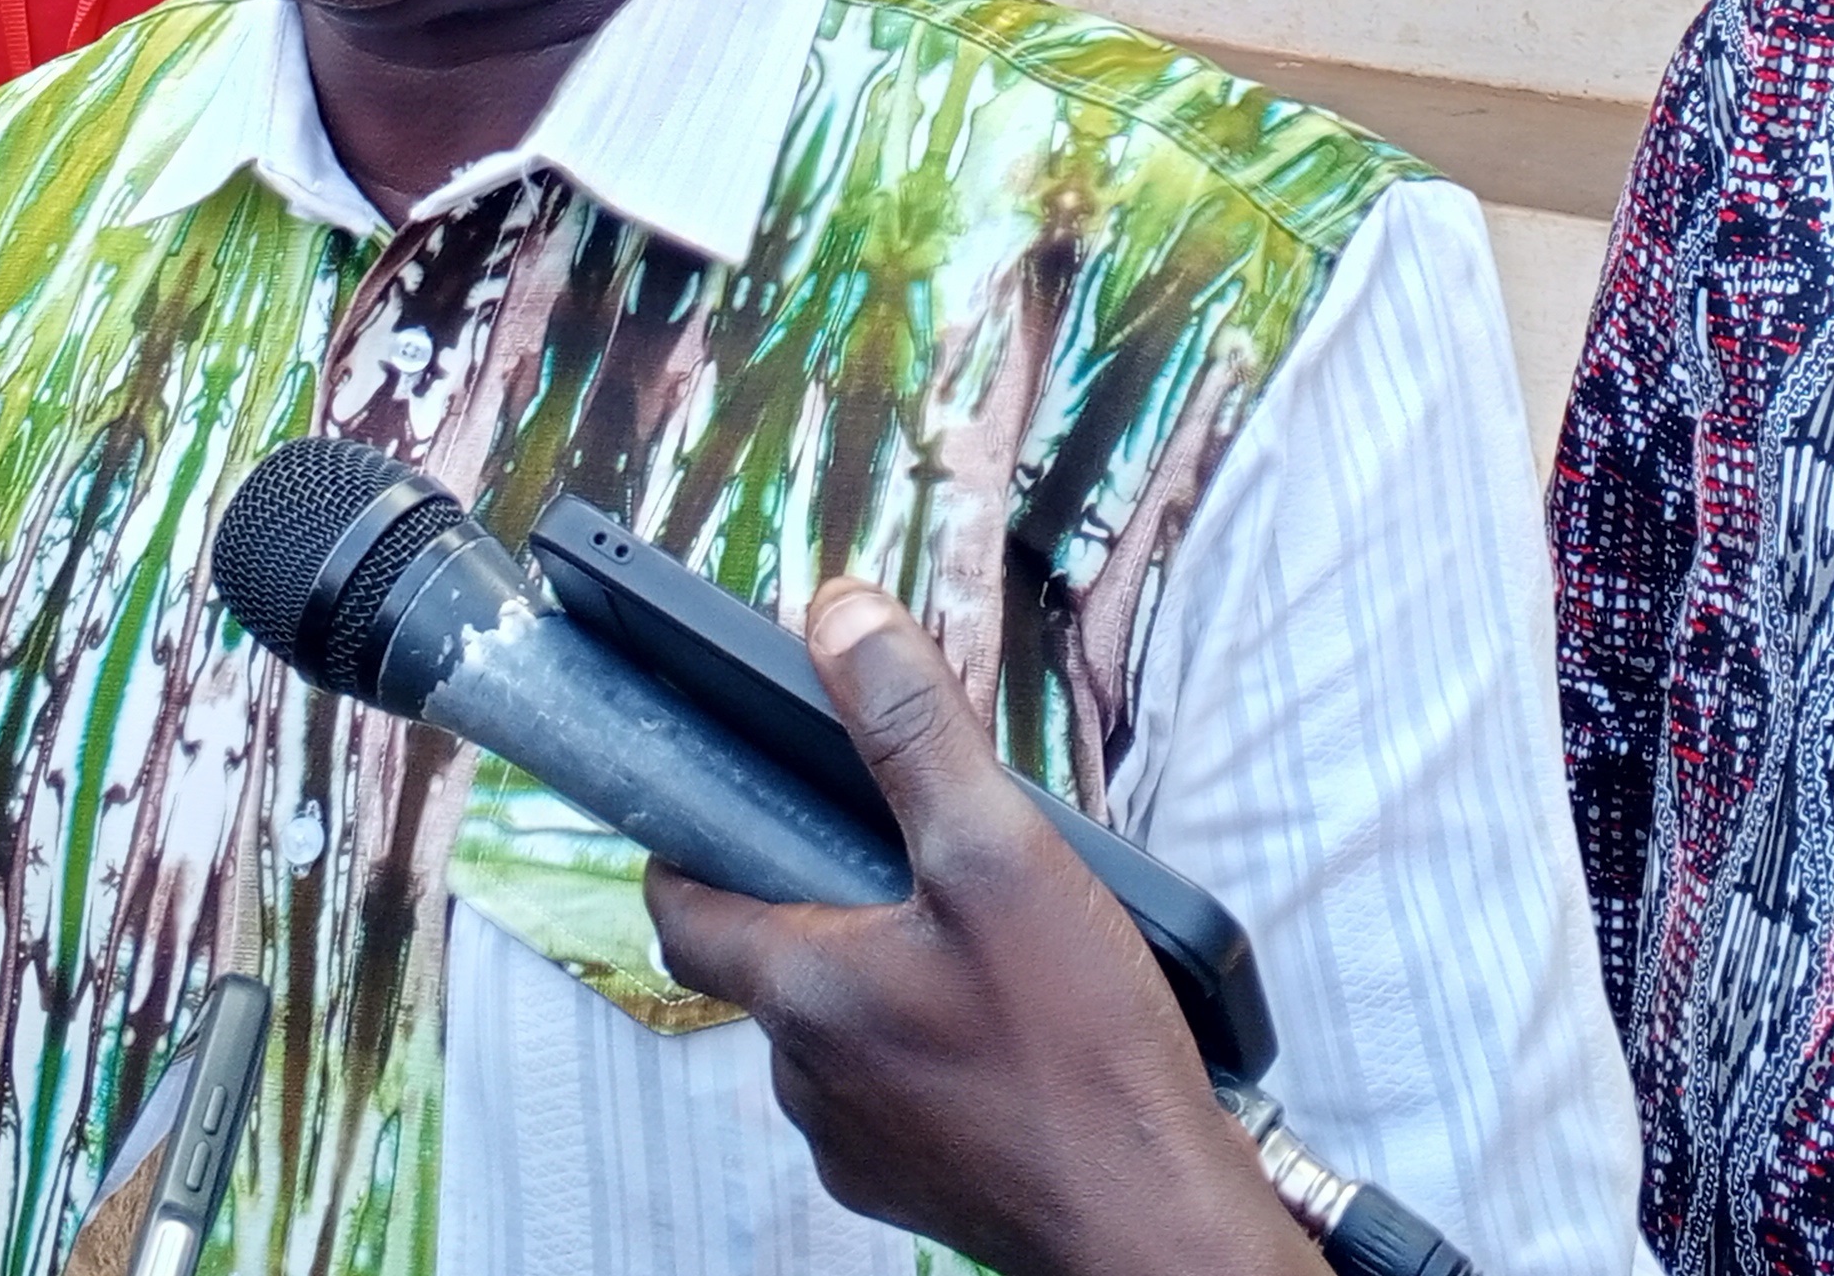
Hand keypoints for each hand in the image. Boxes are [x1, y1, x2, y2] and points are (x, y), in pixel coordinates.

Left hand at [645, 585, 1315, 1275]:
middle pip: (769, 961)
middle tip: (903, 848)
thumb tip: (840, 619)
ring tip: (977, 935)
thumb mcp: (999, 854)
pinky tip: (1008, 1020)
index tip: (713, 800)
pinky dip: (930, 1045)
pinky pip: (895, 1092)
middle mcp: (806, 1078)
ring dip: (881, 976)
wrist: (1151, 1229)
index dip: (687, 845)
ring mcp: (860, 1146)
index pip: (681, 907)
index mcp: (800, 990)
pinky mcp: (920, 1188)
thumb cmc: (1080, 1056)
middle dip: (820, 897)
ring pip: (836, 1030)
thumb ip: (913, 731)